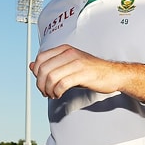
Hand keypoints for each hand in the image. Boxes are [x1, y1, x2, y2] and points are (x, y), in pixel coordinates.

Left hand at [29, 44, 144, 101]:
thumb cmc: (91, 70)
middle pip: (44, 69)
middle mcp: (69, 53)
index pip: (40, 59)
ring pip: (51, 77)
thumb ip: (51, 65)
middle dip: (41, 84)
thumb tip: (32, 66)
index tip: (41, 83)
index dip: (36, 73)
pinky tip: (59, 94)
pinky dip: (57, 92)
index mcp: (64, 49)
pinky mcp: (83, 74)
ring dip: (48, 90)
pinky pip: (62, 84)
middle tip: (45, 92)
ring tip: (53, 94)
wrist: (113, 74)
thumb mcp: (68, 64)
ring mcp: (76, 63)